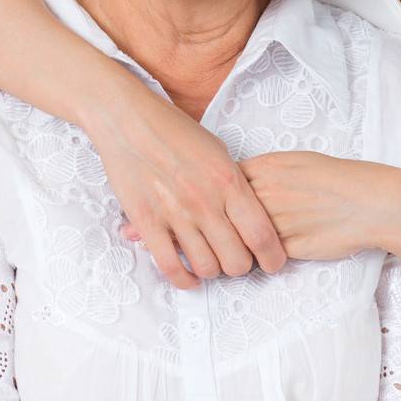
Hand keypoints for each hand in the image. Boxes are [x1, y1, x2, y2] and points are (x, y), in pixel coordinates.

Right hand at [91, 91, 287, 288]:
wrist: (128, 120)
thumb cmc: (175, 132)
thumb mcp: (218, 152)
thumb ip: (236, 185)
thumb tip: (252, 217)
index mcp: (228, 181)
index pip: (262, 235)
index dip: (273, 258)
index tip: (272, 263)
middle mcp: (205, 201)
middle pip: (237, 260)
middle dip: (241, 266)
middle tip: (235, 259)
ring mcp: (175, 214)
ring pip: (206, 268)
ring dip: (212, 271)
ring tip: (210, 262)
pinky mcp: (146, 222)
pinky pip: (171, 267)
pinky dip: (184, 280)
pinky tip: (188, 277)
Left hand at [235, 152, 400, 261]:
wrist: (374, 204)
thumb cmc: (339, 180)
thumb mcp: (296, 161)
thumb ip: (265, 170)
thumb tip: (239, 181)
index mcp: (266, 168)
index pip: (221, 181)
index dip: (220, 193)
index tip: (223, 200)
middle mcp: (266, 193)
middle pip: (225, 210)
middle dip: (224, 220)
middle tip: (227, 226)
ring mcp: (275, 221)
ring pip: (240, 236)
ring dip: (239, 241)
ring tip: (246, 241)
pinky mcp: (287, 248)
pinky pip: (261, 255)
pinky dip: (260, 256)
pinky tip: (268, 252)